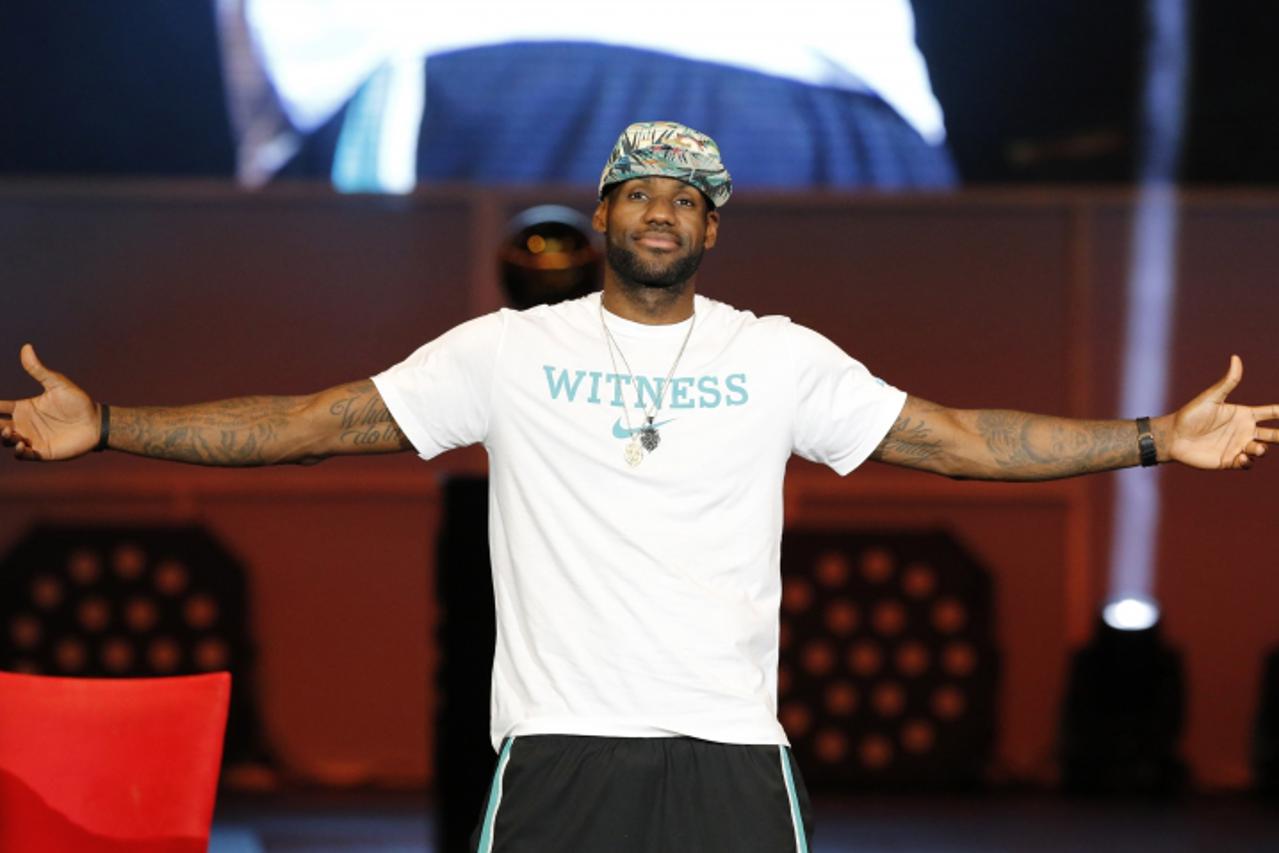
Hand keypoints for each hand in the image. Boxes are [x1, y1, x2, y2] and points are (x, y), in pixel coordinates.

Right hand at [0, 344, 99, 460]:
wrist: (96, 422)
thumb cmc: (78, 401)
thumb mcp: (56, 384)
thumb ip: (38, 370)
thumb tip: (26, 347)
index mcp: (24, 407)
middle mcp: (24, 424)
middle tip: (0, 423)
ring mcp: (31, 438)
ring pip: (6, 440)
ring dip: (4, 437)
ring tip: (9, 431)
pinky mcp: (41, 451)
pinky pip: (23, 455)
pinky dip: (18, 451)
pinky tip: (21, 444)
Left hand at [1167, 355, 1278, 469]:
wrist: (1172, 437)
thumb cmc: (1190, 415)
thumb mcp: (1211, 397)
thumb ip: (1228, 382)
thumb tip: (1236, 358)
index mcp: (1243, 414)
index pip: (1270, 413)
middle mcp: (1244, 431)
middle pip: (1272, 434)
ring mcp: (1237, 446)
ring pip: (1261, 449)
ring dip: (1262, 449)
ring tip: (1256, 448)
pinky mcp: (1228, 460)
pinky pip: (1246, 464)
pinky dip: (1247, 462)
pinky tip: (1241, 457)